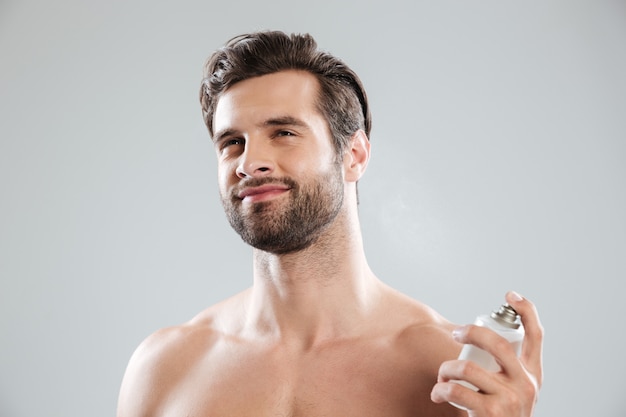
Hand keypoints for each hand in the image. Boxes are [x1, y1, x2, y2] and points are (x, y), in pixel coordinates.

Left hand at [431, 291, 543, 415]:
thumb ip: (503, 368)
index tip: (511, 295)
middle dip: (470, 332)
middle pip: (497, 343)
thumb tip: (473, 336)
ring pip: (468, 366)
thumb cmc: (500, 414)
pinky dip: (440, 389)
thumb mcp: (512, 390)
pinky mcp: (492, 413)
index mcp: (533, 373)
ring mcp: (511, 398)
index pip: (536, 335)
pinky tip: (438, 394)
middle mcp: (527, 383)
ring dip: (446, 369)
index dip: (527, 310)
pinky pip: (455, 389)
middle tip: (456, 334)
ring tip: (442, 376)